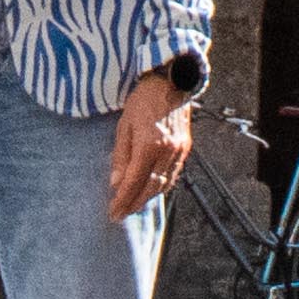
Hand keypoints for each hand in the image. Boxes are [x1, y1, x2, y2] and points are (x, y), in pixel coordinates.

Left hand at [107, 78, 198, 221]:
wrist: (169, 84)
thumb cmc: (142, 101)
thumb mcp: (123, 126)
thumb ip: (120, 156)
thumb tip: (116, 183)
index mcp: (149, 145)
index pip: (133, 182)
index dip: (122, 200)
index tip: (113, 212)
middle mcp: (167, 152)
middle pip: (150, 188)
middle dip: (134, 204)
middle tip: (120, 214)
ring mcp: (179, 152)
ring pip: (163, 185)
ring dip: (147, 198)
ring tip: (133, 206)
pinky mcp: (185, 149)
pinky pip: (173, 176)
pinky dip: (161, 187)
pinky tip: (150, 191)